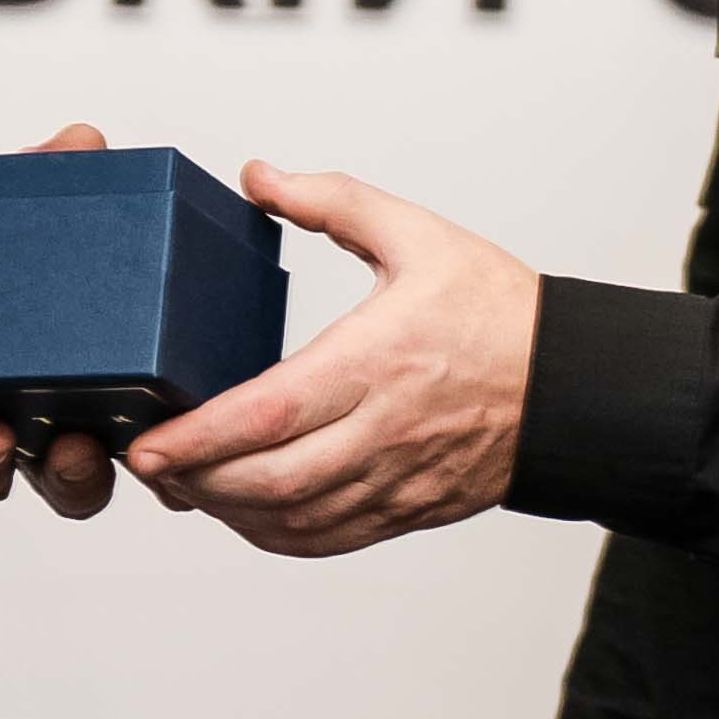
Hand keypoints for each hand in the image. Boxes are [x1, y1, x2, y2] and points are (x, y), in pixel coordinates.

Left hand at [125, 164, 538, 554]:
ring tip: (183, 484)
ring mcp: (395, 481)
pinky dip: (271, 535)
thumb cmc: (497, 311)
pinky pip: (324, 540)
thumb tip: (259, 177)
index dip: (200, 436)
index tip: (148, 442)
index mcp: (380, 361)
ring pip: (291, 521)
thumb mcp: (418, 234)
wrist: (571, 385)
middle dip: (196, 481)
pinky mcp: (405, 510)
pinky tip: (240, 510)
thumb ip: (333, 201)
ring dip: (226, 512)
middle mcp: (384, 431)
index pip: (272, 412)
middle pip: (270, 481)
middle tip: (147, 463)